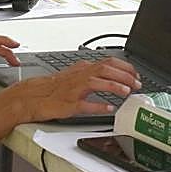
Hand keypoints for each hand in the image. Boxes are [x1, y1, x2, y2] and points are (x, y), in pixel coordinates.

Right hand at [8, 57, 140, 120]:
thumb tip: (112, 74)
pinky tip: (109, 109)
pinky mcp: (68, 104)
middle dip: (124, 76)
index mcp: (83, 68)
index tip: (136, 75)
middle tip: (137, 84)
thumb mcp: (76, 74)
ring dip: (114, 86)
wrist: (33, 95)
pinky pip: (85, 105)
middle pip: (105, 69)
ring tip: (126, 92)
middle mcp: (80, 76)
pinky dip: (98, 106)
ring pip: (96, 82)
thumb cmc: (54, 87)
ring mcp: (74, 90)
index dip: (125, 68)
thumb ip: (93, 73)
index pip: (108, 62)